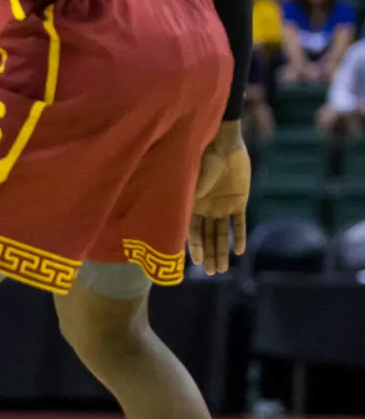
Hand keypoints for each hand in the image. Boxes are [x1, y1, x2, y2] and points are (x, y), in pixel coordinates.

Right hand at [190, 122, 251, 274]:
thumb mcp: (192, 182)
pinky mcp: (239, 201)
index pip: (191, 231)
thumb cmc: (203, 160)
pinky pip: (239, 222)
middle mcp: (205, 209)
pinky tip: (239, 251)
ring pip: (221, 233)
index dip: (194, 247)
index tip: (197, 263)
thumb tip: (179, 223)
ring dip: (222, 250)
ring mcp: (222, 206)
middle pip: (206, 236)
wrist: (224, 145)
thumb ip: (189, 200)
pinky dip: (239, 235)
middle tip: (212, 273)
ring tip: (223, 269)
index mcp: (191, 205)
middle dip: (209, 255)